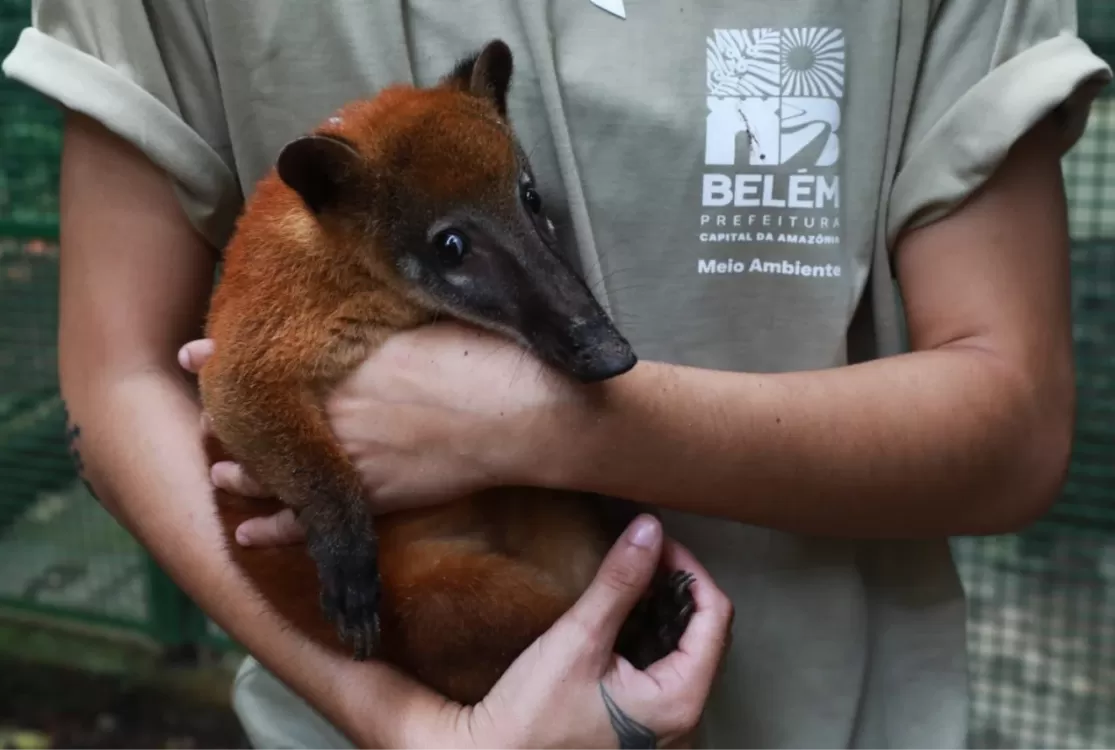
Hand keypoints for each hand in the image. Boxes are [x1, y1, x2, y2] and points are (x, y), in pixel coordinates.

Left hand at [180, 324, 579, 546]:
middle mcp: (338, 411)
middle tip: (202, 411)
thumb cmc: (487, 355)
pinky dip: (276, 528)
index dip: (225, 358)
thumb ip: (387, 310)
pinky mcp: (377, 496)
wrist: (524, 412)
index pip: (266, 361)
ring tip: (219, 472)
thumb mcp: (429, 315)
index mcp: (347, 361)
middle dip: (227, 416)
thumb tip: (376, 280)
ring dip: (242, 473)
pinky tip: (249, 533)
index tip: (196, 355)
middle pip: (263, 418)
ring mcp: (353, 457)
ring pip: (276, 473)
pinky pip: (313, 520)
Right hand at [331, 514, 729, 749]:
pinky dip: (653, 638)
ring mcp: (665, 727)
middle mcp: (684, 721)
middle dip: (679, 588)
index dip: (690, 570)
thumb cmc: (533, 716)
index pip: (714, 617)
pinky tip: (625, 620)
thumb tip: (648, 531)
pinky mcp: (643, 727)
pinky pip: (665, 673)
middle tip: (645, 556)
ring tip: (635, 581)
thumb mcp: (579, 639)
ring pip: (687, 653)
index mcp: (681, 701)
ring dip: (665, 611)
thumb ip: (619, 582)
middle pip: (706, 635)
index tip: (658, 544)